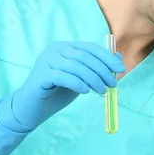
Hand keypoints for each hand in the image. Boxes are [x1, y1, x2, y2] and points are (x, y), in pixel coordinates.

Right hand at [7, 40, 123, 130]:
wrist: (32, 107)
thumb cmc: (57, 92)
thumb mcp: (81, 78)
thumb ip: (95, 68)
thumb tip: (118, 59)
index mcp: (65, 46)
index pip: (89, 47)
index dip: (107, 57)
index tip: (121, 69)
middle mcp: (54, 49)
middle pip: (84, 56)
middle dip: (102, 70)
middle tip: (113, 84)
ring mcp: (46, 61)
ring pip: (75, 66)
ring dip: (93, 78)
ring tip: (102, 91)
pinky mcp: (40, 75)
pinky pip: (63, 76)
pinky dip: (77, 83)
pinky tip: (85, 91)